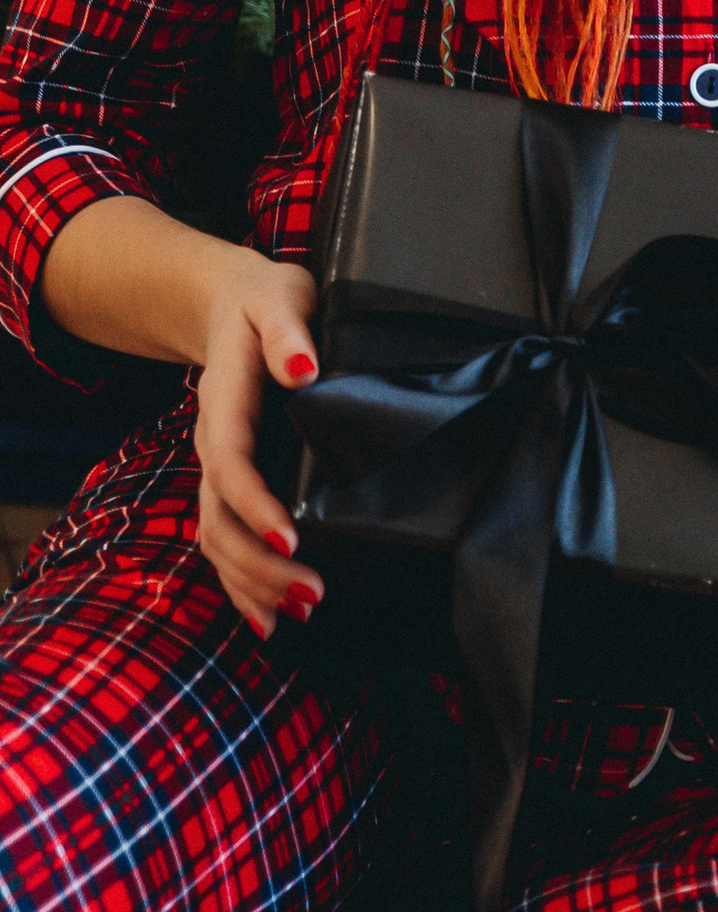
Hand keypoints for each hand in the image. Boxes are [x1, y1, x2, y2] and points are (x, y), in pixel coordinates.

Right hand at [192, 248, 323, 640]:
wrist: (228, 301)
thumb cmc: (266, 299)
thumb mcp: (281, 296)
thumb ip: (288, 330)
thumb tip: (303, 368)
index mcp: (224, 401)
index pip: (231, 464)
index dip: (256, 505)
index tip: (293, 536)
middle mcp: (212, 442)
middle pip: (218, 518)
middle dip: (258, 563)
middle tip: (312, 591)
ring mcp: (216, 466)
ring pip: (217, 539)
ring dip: (252, 582)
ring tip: (297, 613)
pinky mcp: (228, 480)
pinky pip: (224, 539)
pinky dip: (243, 582)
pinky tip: (271, 615)